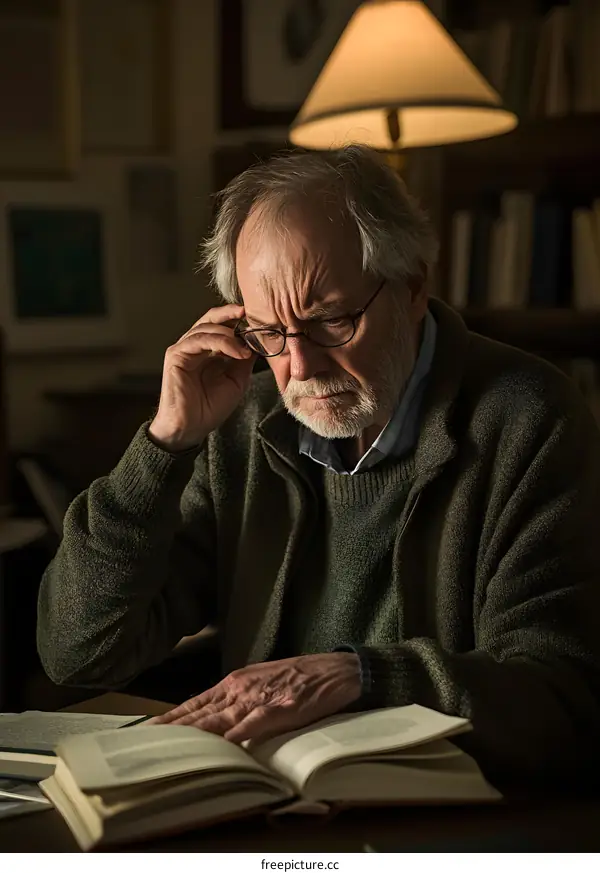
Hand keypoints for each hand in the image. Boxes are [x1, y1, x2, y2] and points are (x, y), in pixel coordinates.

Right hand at [149, 304, 254, 451]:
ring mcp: (184, 349)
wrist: (191, 428)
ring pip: (206, 328)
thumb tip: (258, 342)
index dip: (238, 320)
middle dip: (230, 314)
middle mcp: (195, 346)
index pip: (222, 326)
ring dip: (230, 334)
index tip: (259, 319)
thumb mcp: (237, 380)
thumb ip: (244, 359)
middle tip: (248, 313)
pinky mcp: (176, 355)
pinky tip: (237, 352)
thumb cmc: (210, 408)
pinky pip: (199, 340)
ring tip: (246, 348)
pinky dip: (220, 342)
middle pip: (211, 319)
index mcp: (208, 350)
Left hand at [151, 653, 361, 743]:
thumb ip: (238, 699)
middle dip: (172, 728)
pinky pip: (254, 724)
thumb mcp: (260, 682)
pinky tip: (222, 744)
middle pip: (199, 712)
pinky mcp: (279, 708)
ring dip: (193, 733)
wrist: (335, 670)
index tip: (147, 730)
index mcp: (235, 683)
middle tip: (145, 741)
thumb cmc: (299, 677)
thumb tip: (214, 718)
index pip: (194, 703)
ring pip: (218, 718)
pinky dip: (237, 734)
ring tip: (170, 745)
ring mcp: (258, 698)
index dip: (171, 718)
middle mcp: (240, 689)